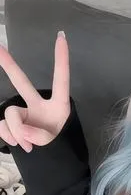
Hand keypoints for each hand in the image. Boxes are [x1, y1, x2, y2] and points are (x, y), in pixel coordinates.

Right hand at [0, 31, 69, 152]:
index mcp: (58, 104)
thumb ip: (38, 135)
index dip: (61, 58)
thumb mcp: (54, 140)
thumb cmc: (58, 144)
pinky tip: (16, 143)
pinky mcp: (12, 122)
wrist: (50, 158)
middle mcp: (38, 104)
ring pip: (10, 114)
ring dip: (15, 132)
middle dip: (8, 64)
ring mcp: (23, 112)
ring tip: (26, 146)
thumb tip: (20, 132)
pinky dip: (7, 136)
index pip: (60, 78)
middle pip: (21, 81)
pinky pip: (2, 126)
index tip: (61, 36)